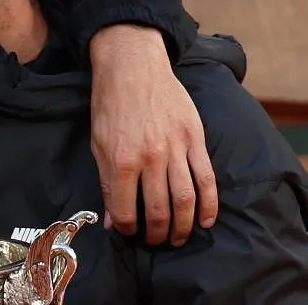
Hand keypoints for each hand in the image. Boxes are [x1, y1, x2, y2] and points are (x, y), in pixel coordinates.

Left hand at [88, 24, 216, 246]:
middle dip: (157, 234)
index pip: (127, 210)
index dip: (128, 229)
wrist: (133, 66)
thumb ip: (106, 184)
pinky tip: (206, 220)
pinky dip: (209, 204)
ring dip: (183, 227)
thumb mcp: (98, 144)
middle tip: (156, 241)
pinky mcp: (194, 138)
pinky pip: (207, 178)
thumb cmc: (111, 105)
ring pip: (186, 200)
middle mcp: (150, 158)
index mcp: (121, 160)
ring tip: (179, 238)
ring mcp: (175, 148)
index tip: (130, 232)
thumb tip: (113, 220)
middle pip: (159, 211)